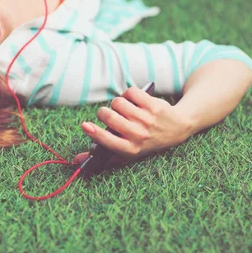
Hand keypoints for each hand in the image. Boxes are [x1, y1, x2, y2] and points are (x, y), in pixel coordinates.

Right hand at [72, 87, 192, 165]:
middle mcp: (139, 135)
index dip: (94, 133)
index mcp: (131, 149)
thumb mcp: (127, 153)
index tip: (85, 125)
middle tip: (110, 115)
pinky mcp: (153, 104)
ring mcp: (147, 119)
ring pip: (117, 102)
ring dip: (118, 103)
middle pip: (108, 116)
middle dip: (104, 112)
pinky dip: (129, 94)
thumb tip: (74, 160)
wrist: (176, 129)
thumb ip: (102, 156)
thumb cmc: (145, 141)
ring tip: (125, 109)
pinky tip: (134, 100)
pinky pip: (130, 92)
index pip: (108, 141)